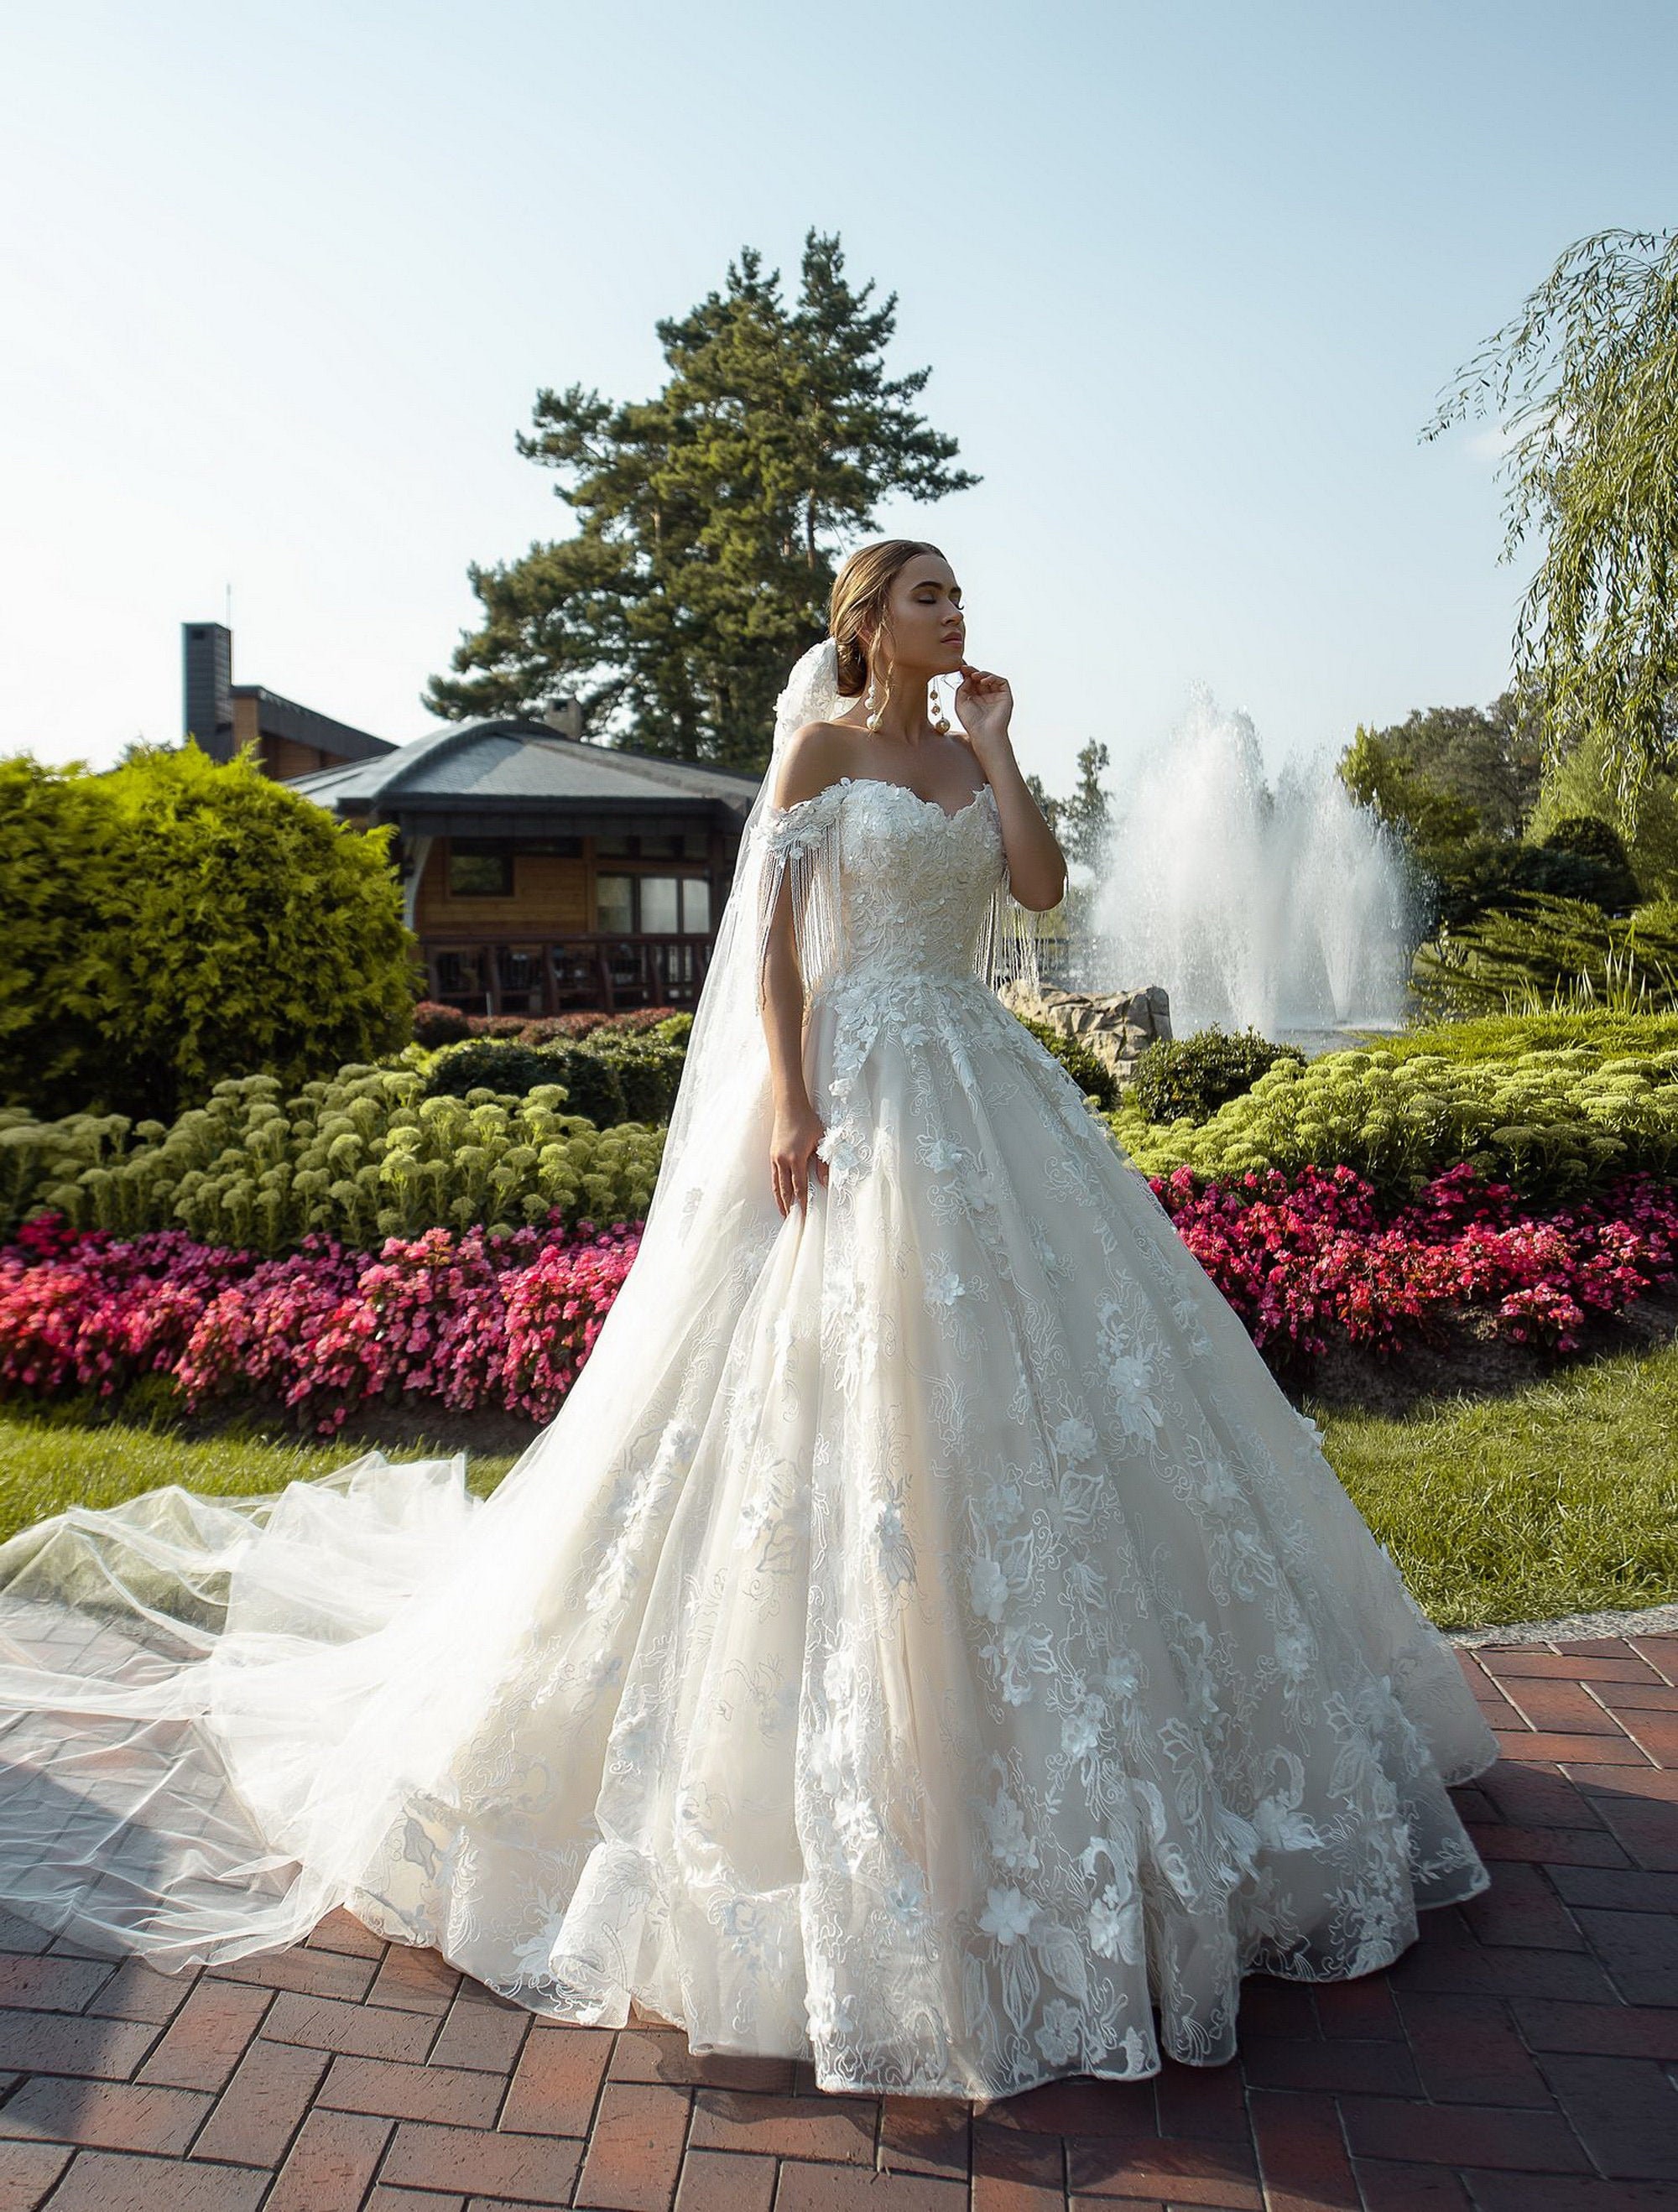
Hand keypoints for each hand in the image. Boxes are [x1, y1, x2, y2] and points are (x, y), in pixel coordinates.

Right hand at [770, 1100, 828, 1216]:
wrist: (790, 1107)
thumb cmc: (808, 1121)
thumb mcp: (821, 1141)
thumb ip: (823, 1164)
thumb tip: (825, 1183)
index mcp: (796, 1158)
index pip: (799, 1187)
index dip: (802, 1202)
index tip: (804, 1215)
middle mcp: (783, 1160)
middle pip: (785, 1190)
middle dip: (788, 1206)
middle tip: (792, 1221)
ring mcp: (775, 1158)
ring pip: (777, 1184)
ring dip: (779, 1199)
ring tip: (783, 1212)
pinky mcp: (772, 1154)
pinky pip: (774, 1175)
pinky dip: (776, 1187)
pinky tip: (779, 1193)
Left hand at [953, 661, 1013, 756]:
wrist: (984, 733)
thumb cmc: (972, 722)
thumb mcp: (960, 702)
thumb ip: (962, 688)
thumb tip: (967, 676)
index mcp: (975, 698)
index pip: (972, 682)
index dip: (967, 674)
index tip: (960, 669)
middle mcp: (986, 696)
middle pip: (981, 678)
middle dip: (973, 672)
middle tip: (966, 669)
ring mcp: (996, 696)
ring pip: (991, 678)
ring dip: (982, 674)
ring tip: (974, 676)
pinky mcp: (1005, 696)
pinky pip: (1001, 681)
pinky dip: (992, 678)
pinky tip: (983, 681)